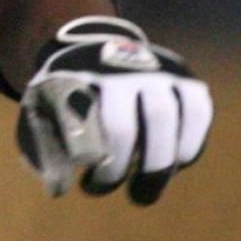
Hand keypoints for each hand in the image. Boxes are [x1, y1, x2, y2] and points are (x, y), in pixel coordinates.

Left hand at [16, 15, 212, 204]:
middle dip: (118, 169)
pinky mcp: (186, 78)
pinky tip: (175, 164)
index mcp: (71, 77)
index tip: (85, 173)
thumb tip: (59, 190)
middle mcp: (114, 71)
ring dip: (158, 166)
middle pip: (122, 126)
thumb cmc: (67, 93)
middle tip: (111, 190)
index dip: (82, 150)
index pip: (76, 117)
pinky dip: (190, 145)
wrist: (95, 47)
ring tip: (145, 193)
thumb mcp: (42, 111)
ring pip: (163, 117)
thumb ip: (44, 148)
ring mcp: (153, 71)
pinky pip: (197, 113)